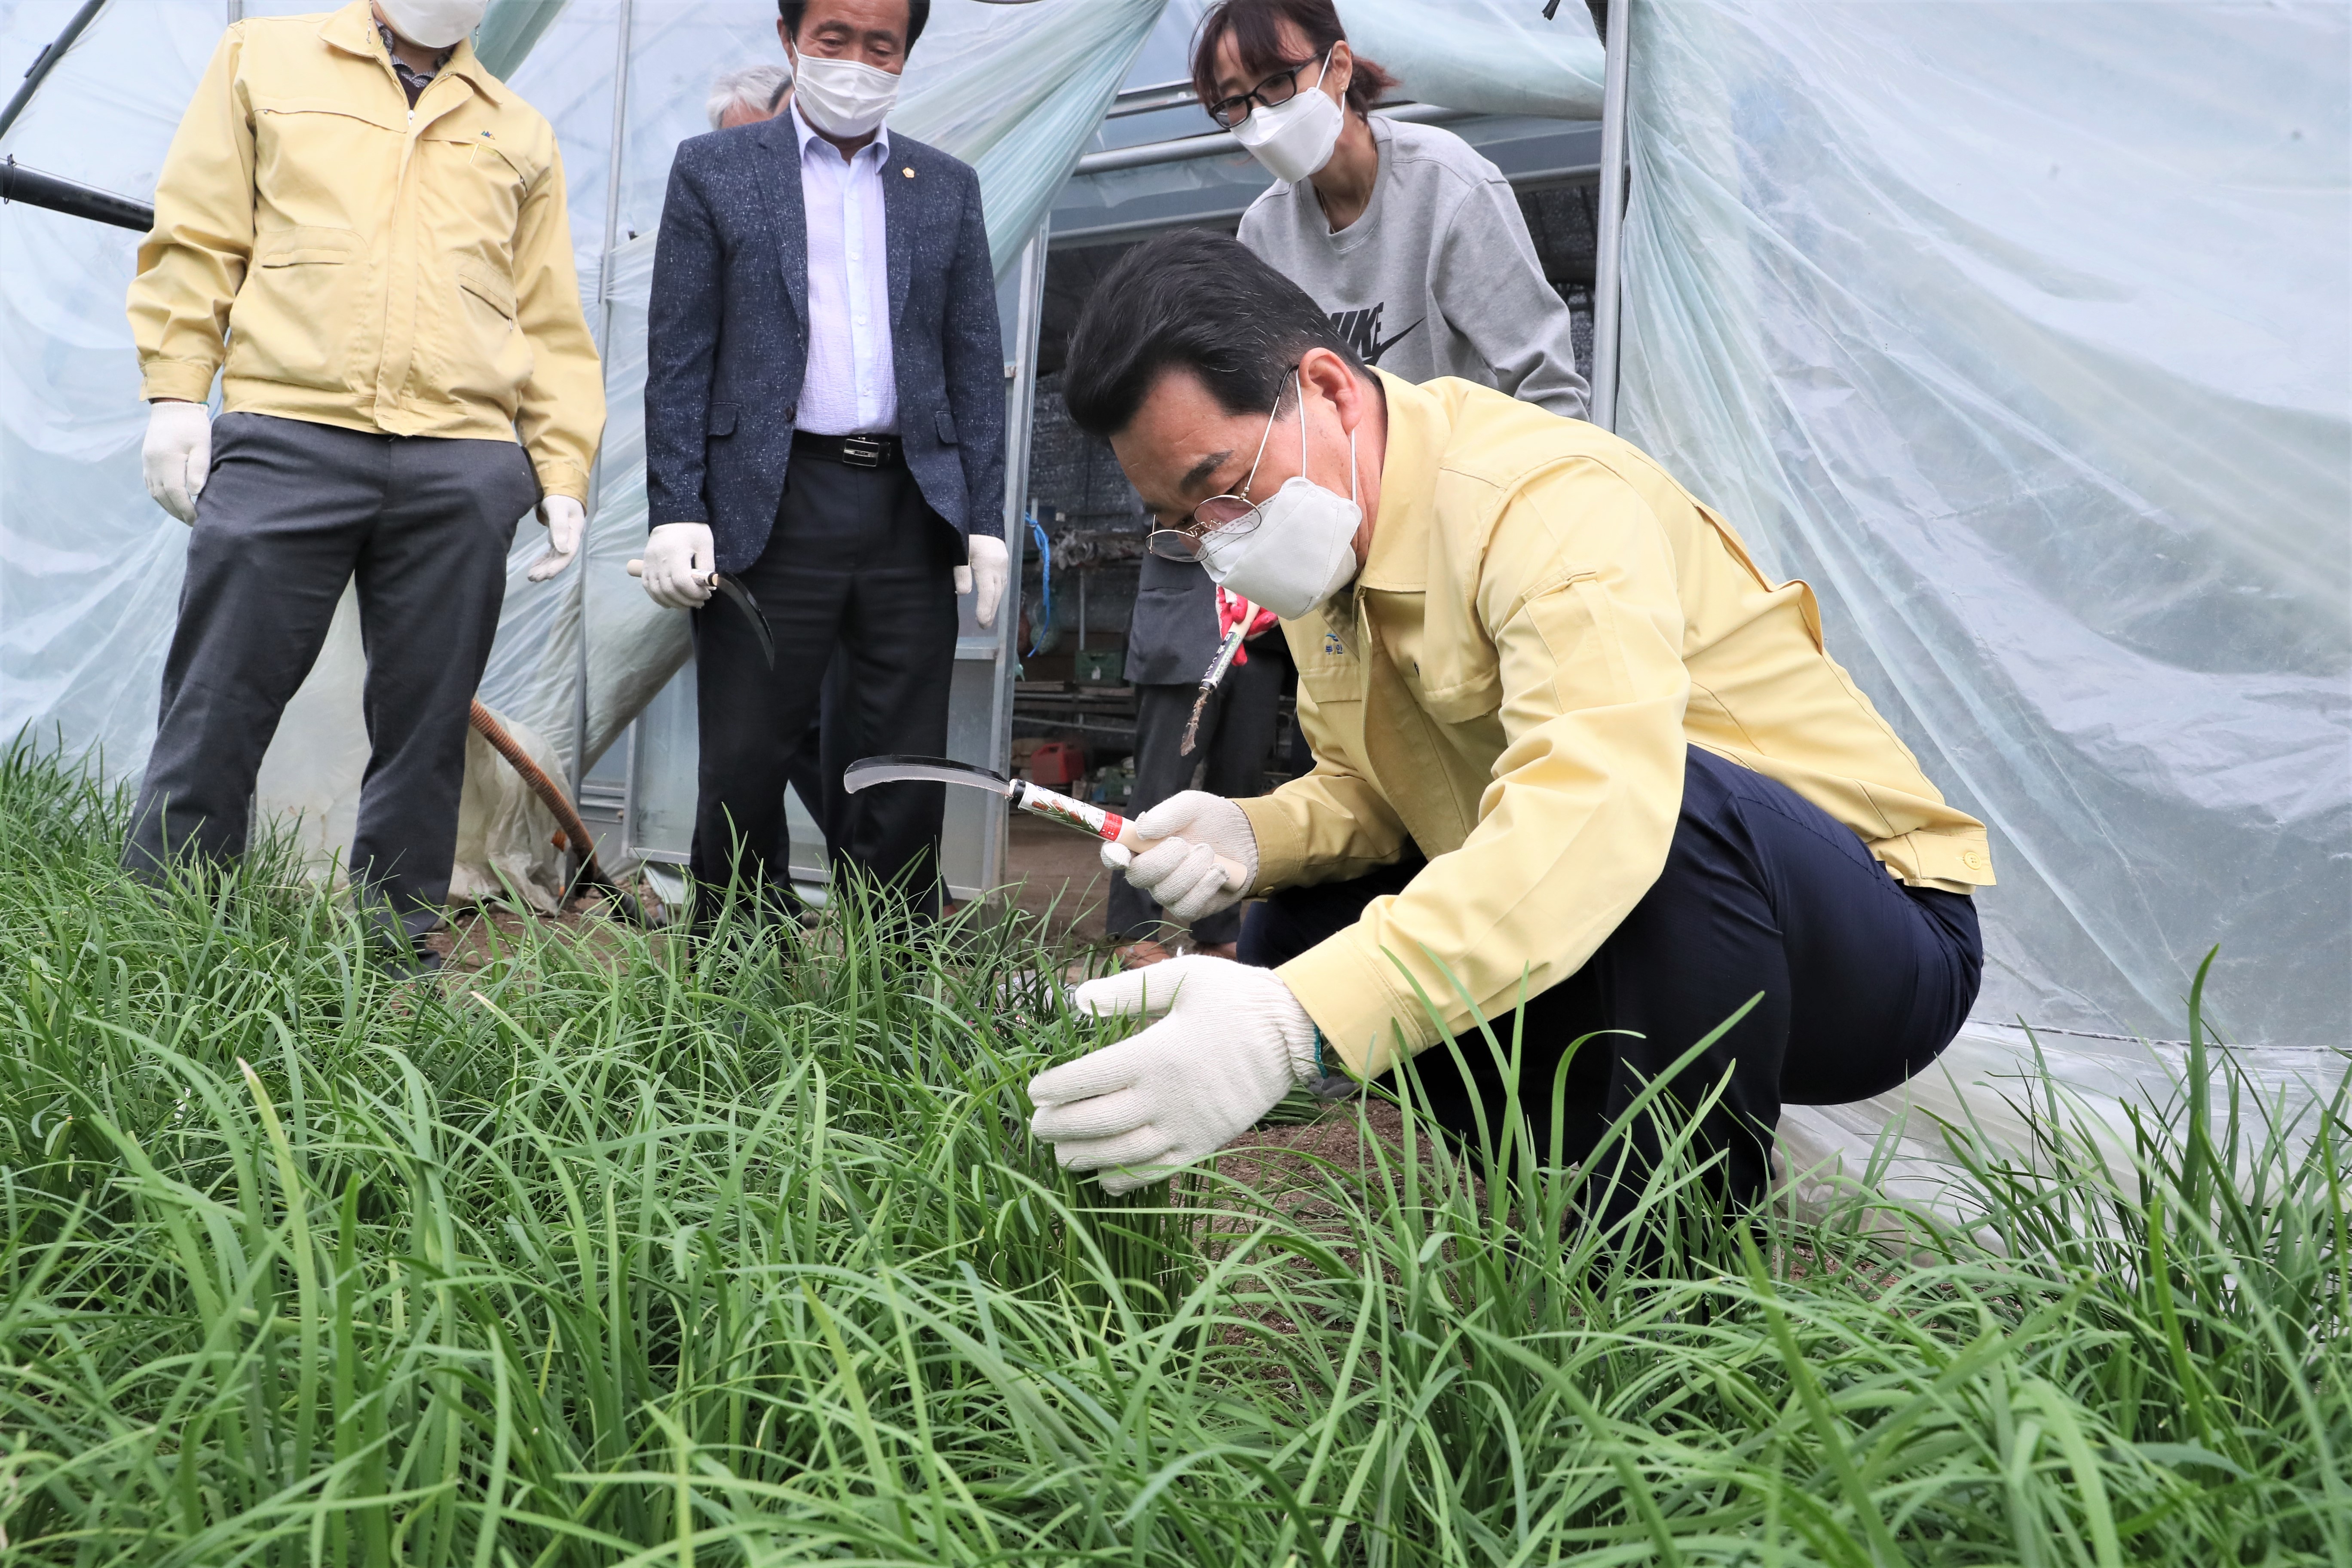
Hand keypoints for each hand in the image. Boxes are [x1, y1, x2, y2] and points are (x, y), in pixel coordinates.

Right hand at [142, 400, 211, 523]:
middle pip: (162, 497)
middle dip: (178, 512)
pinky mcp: (147, 461)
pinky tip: (172, 502)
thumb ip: (199, 468)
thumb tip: (195, 493)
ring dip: (168, 507)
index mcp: (167, 460)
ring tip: (185, 516)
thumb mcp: (202, 444)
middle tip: (194, 523)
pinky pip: (151, 485)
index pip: (175, 493)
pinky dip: (161, 497)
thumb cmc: (192, 425)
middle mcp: (153, 464)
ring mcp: (147, 463)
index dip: (186, 510)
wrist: (173, 407)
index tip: (199, 520)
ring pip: (155, 493)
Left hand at [527, 495, 585, 581]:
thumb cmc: (560, 497)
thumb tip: (562, 549)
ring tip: (531, 577)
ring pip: (555, 558)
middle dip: (548, 570)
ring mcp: (564, 539)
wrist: (561, 490)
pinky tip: (534, 567)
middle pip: (560, 558)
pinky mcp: (557, 538)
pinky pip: (551, 554)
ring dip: (544, 568)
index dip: (559, 566)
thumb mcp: (558, 508)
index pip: (568, 554)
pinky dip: (543, 561)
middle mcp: (570, 539)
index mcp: (574, 532)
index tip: (547, 575)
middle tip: (533, 578)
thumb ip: (560, 527)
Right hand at [640, 522, 714, 607]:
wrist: (672, 518)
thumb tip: (708, 587)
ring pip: (657, 591)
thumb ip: (707, 566)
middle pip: (669, 590)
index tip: (706, 594)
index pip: (681, 581)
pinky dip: (659, 598)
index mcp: (675, 552)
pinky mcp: (645, 566)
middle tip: (700, 602)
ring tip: (687, 604)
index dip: (694, 593)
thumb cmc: (692, 530)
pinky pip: (648, 587)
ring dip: (674, 602)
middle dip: (687, 601)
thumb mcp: (705, 545)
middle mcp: (659, 559)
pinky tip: (671, 602)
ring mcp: (649, 563)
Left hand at [956, 533, 1008, 629]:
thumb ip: (961, 572)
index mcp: (988, 565)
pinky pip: (1002, 580)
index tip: (982, 623)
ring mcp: (1003, 563)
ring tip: (988, 615)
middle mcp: (999, 566)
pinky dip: (997, 591)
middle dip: (991, 610)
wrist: (982, 514)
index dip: (985, 609)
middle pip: (996, 593)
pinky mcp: (1003, 559)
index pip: (988, 593)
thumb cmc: (968, 532)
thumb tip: (963, 593)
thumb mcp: (960, 551)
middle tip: (984, 625)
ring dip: (994, 602)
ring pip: (1000, 587)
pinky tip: (993, 597)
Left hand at [1029, 955, 1315, 1192]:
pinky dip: (1127, 1179)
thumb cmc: (1236, 998)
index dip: (1056, 1088)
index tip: (1035, 1091)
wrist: (1296, 1032)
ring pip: (1122, 1152)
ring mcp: (1187, 1125)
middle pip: (1097, 1121)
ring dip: (1084, 1157)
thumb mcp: (1183, 977)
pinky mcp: (1206, 1143)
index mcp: (1156, 1053)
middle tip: (1036, 1126)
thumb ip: (1128, 992)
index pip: (1089, 1078)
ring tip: (1059, 1155)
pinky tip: (1104, 1179)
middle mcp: (1166, 1095)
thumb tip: (1078, 1001)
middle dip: (1059, 1126)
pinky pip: (1159, 1170)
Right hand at [1101, 791, 1257, 921]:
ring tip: (1209, 852)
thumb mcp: (1192, 805)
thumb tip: (1142, 830)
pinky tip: (1219, 872)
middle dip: (1164, 859)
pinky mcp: (1190, 908)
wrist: (1247, 839)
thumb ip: (1166, 814)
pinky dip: (1206, 886)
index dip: (1112, 855)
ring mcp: (1168, 893)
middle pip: (1138, 876)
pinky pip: (1187, 907)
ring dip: (1192, 869)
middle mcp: (1149, 872)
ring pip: (1166, 892)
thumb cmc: (1212, 820)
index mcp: (1142, 846)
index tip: (1122, 854)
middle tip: (1186, 844)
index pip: (1114, 855)